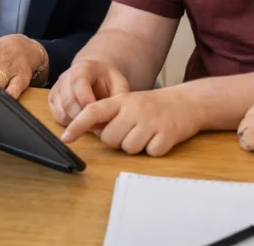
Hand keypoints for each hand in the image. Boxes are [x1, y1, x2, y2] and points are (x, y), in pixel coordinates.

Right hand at [48, 57, 129, 125]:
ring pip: (61, 112)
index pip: (79, 85)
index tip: (100, 115)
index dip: (88, 102)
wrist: (94, 72)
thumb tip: (116, 115)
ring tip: (92, 124)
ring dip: (77, 123)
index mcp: (82, 69)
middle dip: (84, 118)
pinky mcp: (52, 100)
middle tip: (98, 126)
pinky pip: (57, 117)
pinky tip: (82, 122)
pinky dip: (70, 124)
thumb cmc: (107, 78)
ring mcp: (57, 89)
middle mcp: (65, 77)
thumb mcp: (119, 82)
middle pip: (68, 102)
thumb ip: (119, 95)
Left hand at [59, 88, 200, 156]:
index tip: (65, 137)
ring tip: (146, 133)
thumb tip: (89, 129)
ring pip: (129, 148)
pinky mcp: (167, 135)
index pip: (94, 111)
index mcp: (122, 100)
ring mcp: (152, 122)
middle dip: (117, 140)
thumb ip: (110, 115)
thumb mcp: (130, 103)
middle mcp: (135, 109)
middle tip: (131, 131)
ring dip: (136, 146)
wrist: (187, 103)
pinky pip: (150, 153)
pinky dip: (154, 149)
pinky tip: (159, 137)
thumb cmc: (152, 106)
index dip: (78, 125)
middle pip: (109, 138)